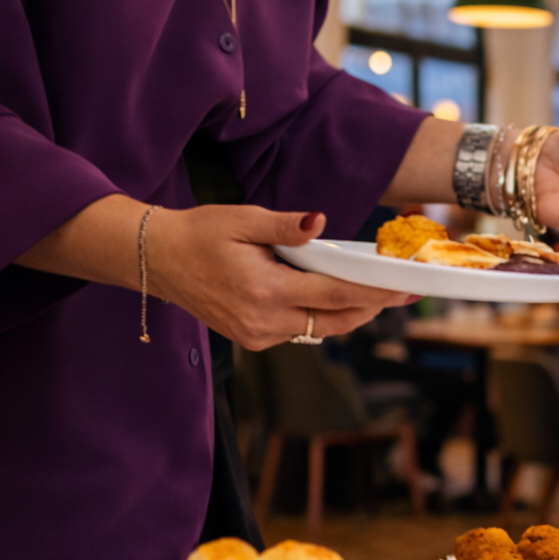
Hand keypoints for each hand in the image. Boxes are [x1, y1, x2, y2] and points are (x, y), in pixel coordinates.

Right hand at [149, 206, 417, 350]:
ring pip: (322, 330)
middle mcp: (263, 321)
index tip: (403, 287)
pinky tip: (338, 299)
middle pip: (336, 320)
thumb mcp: (241, 219)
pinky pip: (301, 331)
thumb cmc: (198, 234)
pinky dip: (323, 316)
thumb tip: (319, 222)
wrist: (155, 260)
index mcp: (264, 291)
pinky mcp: (252, 339)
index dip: (374, 292)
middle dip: (372, 307)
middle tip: (403, 293)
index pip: (335, 294)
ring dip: (350, 314)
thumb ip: (284, 225)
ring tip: (379, 295)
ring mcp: (257, 336)